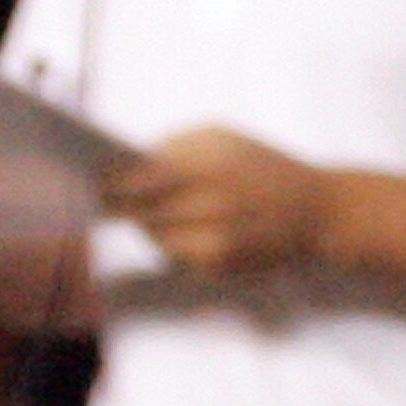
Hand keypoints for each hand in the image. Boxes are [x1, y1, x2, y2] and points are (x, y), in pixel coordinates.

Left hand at [103, 126, 331, 274]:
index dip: (109, 184)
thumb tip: (128, 162)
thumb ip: (176, 146)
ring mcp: (213, 240)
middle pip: (140, 213)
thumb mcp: (223, 138)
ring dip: (146, 226)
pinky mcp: (219, 266)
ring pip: (154, 238)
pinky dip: (171, 245)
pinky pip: (176, 257)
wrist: (317, 211)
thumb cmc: (262, 167)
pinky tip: (175, 231)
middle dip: (121, 207)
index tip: (88, 180)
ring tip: (139, 213)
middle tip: (99, 199)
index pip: (137, 182)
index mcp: (206, 168)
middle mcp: (209, 206)